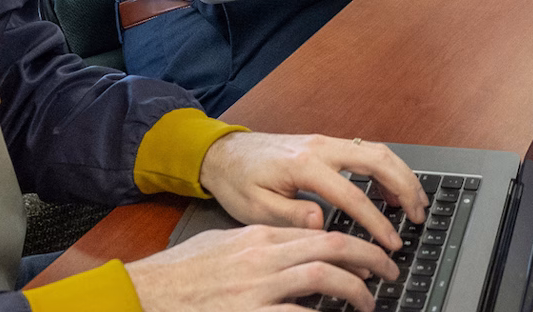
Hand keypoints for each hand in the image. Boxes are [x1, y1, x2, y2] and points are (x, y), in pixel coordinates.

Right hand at [123, 223, 398, 311]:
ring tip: (369, 301)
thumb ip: (260, 244)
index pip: (318, 230)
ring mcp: (255, 287)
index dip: (352, 242)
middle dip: (367, 258)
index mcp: (257, 238)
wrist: (144, 294)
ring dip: (354, 288)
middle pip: (330, 246)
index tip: (371, 253)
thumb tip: (295, 245)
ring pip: (321, 275)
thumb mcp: (224, 245)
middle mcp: (261, 257)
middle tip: (388, 272)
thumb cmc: (180, 275)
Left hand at [199, 131, 426, 252]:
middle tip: (419, 215)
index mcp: (304, 164)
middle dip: (404, 187)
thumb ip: (291, 216)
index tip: (390, 243)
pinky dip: (386, 168)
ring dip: (400, 174)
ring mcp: (326, 142)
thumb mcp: (256, 208)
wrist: (225, 153)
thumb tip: (323, 223)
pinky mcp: (326, 144)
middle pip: (377, 159)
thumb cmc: (238, 180)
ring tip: (414, 203)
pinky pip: (366, 150)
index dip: (376, 221)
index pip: (353, 195)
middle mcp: (321, 147)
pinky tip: (391, 190)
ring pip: (377, 150)